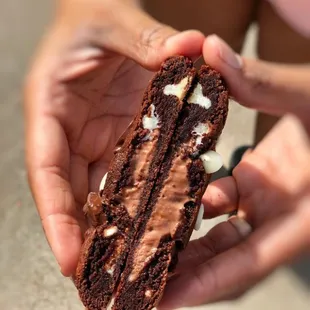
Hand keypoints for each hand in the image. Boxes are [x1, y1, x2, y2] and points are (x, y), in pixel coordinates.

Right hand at [24, 0, 203, 276]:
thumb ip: (146, 39)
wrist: (105, 18)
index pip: (48, 172)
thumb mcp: (113, 21)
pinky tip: (161, 215)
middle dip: (90, 235)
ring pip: (106, 190)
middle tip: (109, 276)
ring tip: (137, 259)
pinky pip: (133, 173)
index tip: (69, 258)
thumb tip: (191, 47)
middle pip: (76, 194)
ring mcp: (101, 139)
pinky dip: (144, 195)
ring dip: (120, 223)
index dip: (56, 216)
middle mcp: (73, 134)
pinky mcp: (124, 137)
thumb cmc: (93, 16)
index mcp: (52, 111)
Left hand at [159, 36, 309, 308]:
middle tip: (139, 275)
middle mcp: (281, 219)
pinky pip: (222, 202)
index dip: (205, 285)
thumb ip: (260, 82)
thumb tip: (211, 50)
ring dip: (183, 235)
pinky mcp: (258, 185)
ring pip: (219, 230)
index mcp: (301, 218)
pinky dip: (196, 200)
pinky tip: (170, 195)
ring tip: (142, 241)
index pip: (246, 263)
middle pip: (225, 257)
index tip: (163, 301)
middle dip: (184, 269)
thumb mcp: (309, 97)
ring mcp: (268, 203)